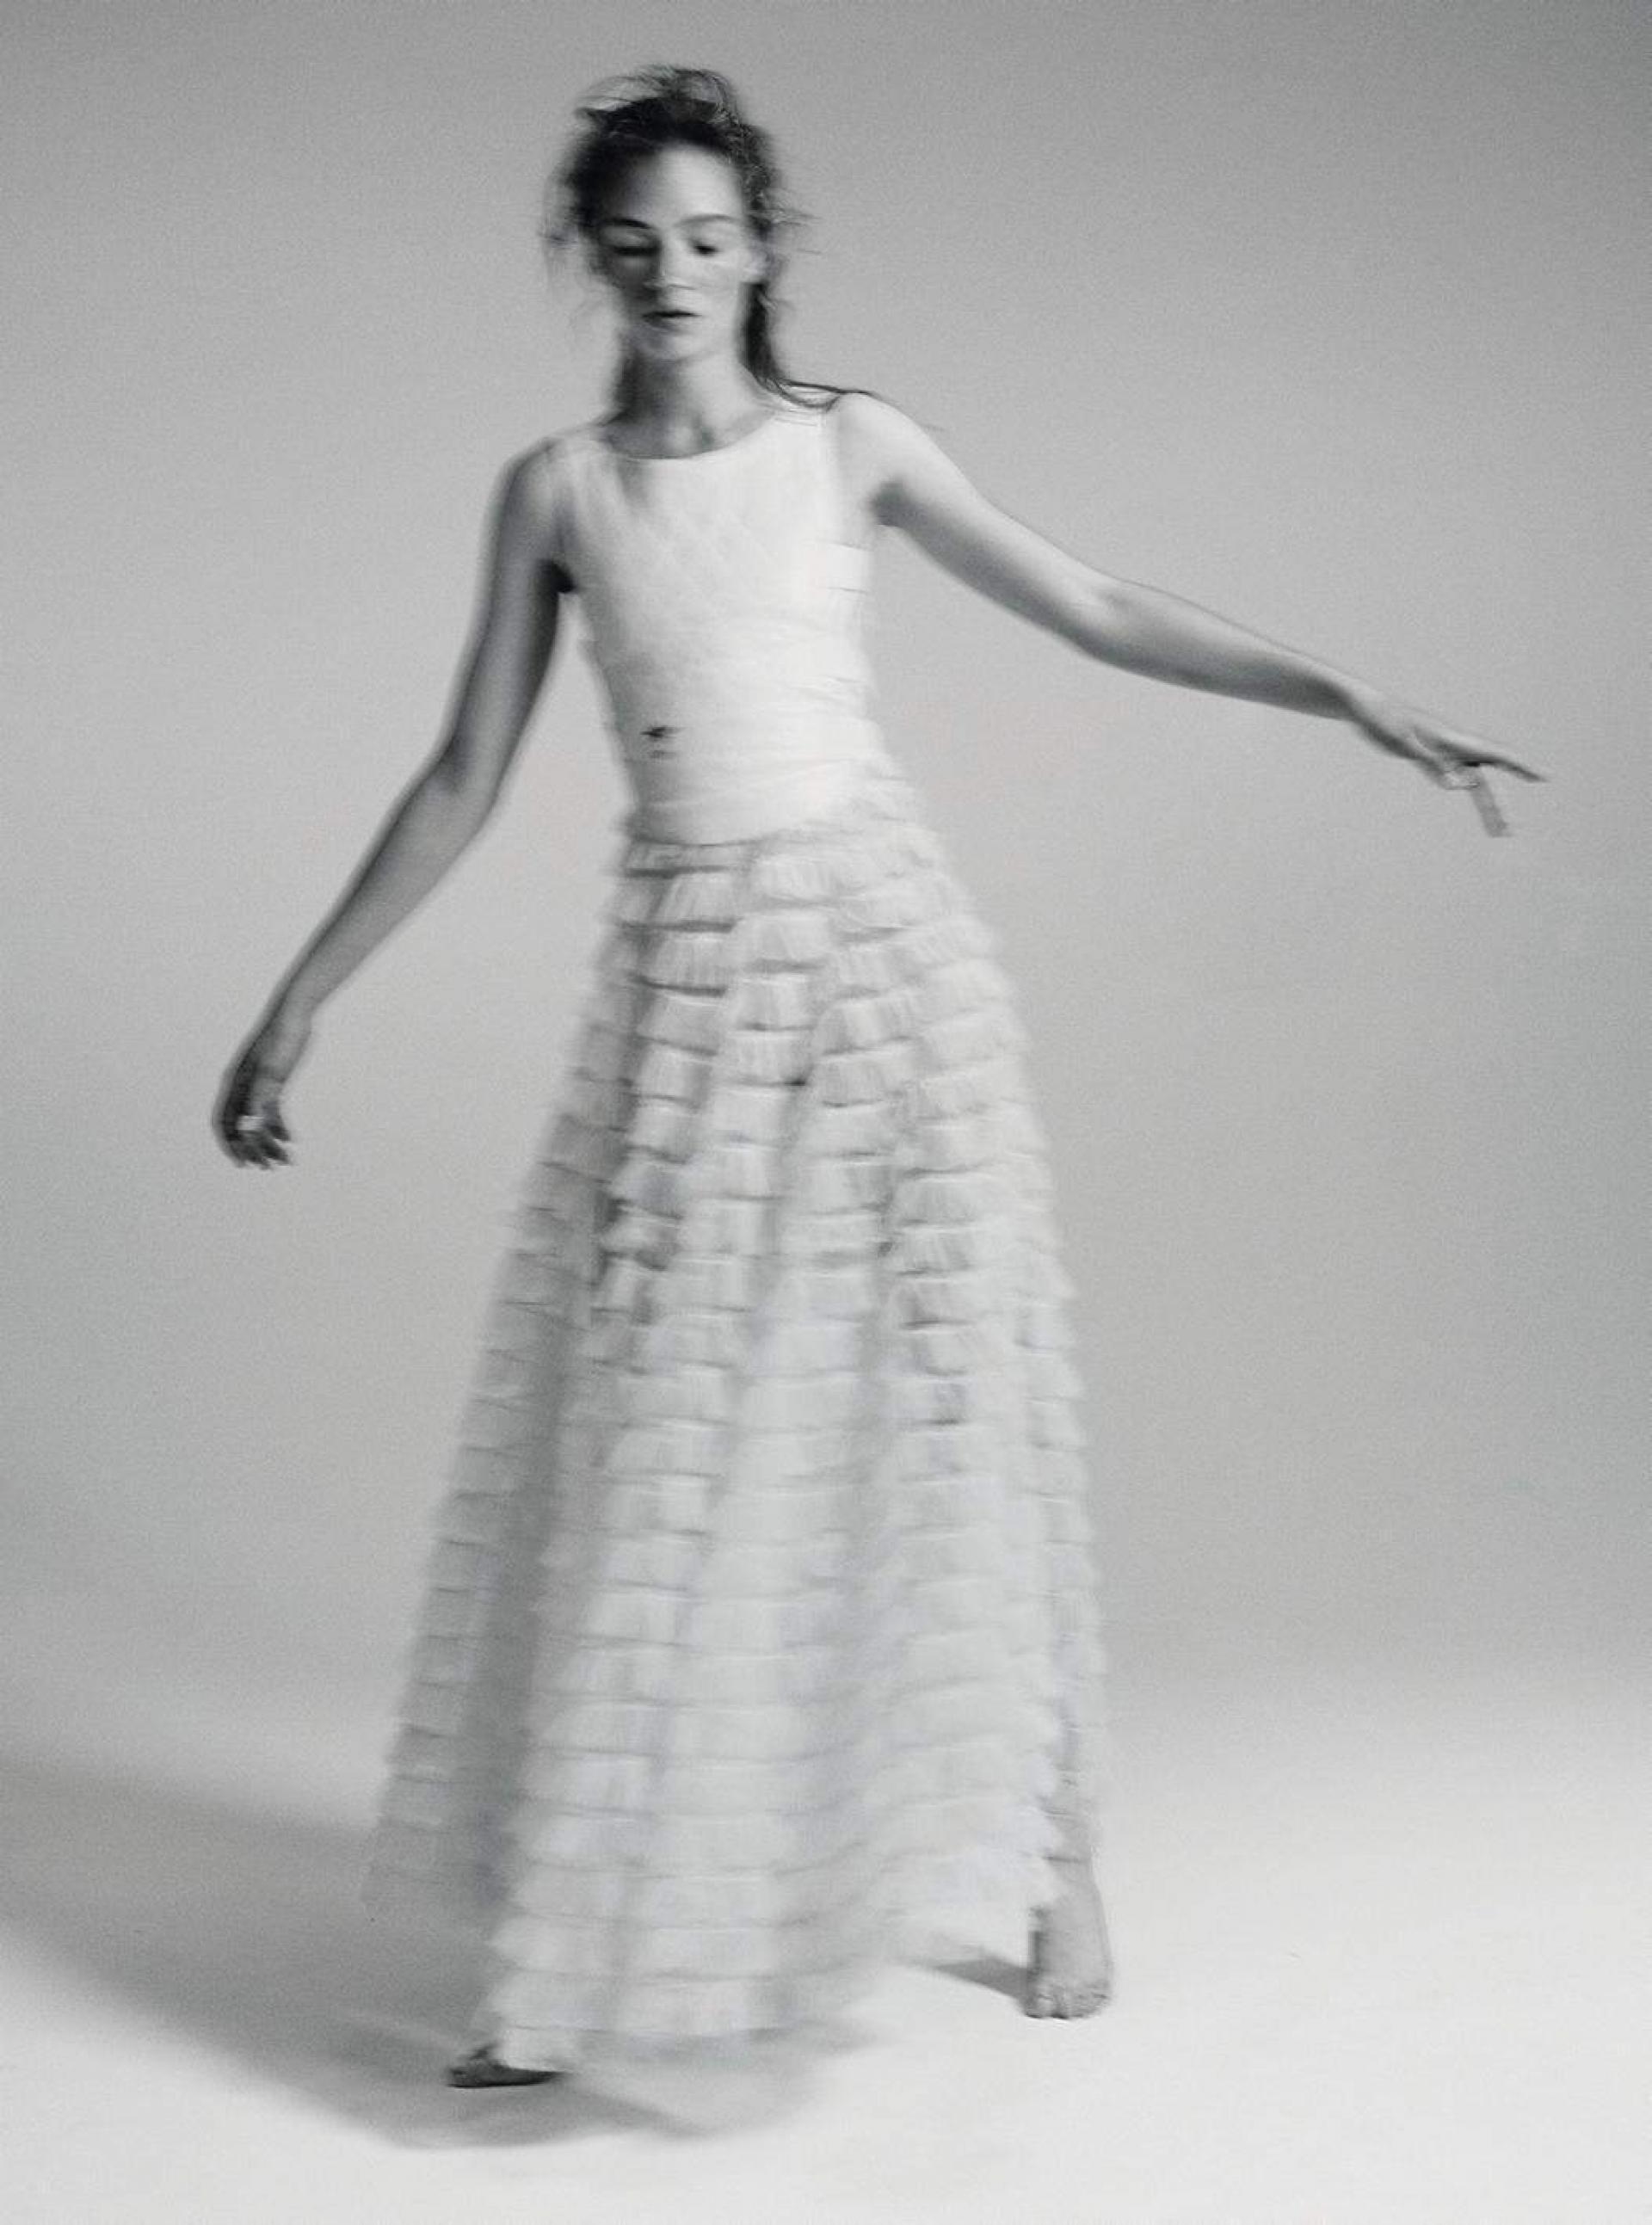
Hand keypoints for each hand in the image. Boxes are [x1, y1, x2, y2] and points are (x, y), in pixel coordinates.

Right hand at [213, 1009, 311, 1167]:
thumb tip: (250, 1126)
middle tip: (269, 1167)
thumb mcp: (272, 1070)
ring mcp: (258, 1086)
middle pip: (242, 1127)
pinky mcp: (273, 1083)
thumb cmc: (281, 1039)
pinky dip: (280, 1127)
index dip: (231, 1145)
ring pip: (259, 1122)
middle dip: (253, 1149)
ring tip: (285, 1159)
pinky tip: (290, 1139)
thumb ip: (260, 1098)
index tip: (242, 1164)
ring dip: (269, 1142)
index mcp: (236, 1086)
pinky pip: (272, 1112)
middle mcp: (243, 1088)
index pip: (226, 1123)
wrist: (295, 1016)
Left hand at [1342, 688, 1547, 835]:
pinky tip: (1462, 793)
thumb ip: (1430, 763)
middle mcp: (1453, 746)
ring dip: (1484, 806)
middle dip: (1500, 806)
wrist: (1363, 707)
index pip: (1497, 755)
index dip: (1522, 767)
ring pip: (1471, 782)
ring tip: (1497, 833)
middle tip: (1511, 833)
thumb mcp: (1403, 741)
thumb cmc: (1382, 718)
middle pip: (1485, 780)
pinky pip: (1450, 776)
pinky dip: (1461, 788)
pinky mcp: (1427, 755)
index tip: (1546, 777)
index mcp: (1453, 739)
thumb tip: (1459, 786)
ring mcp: (1441, 751)